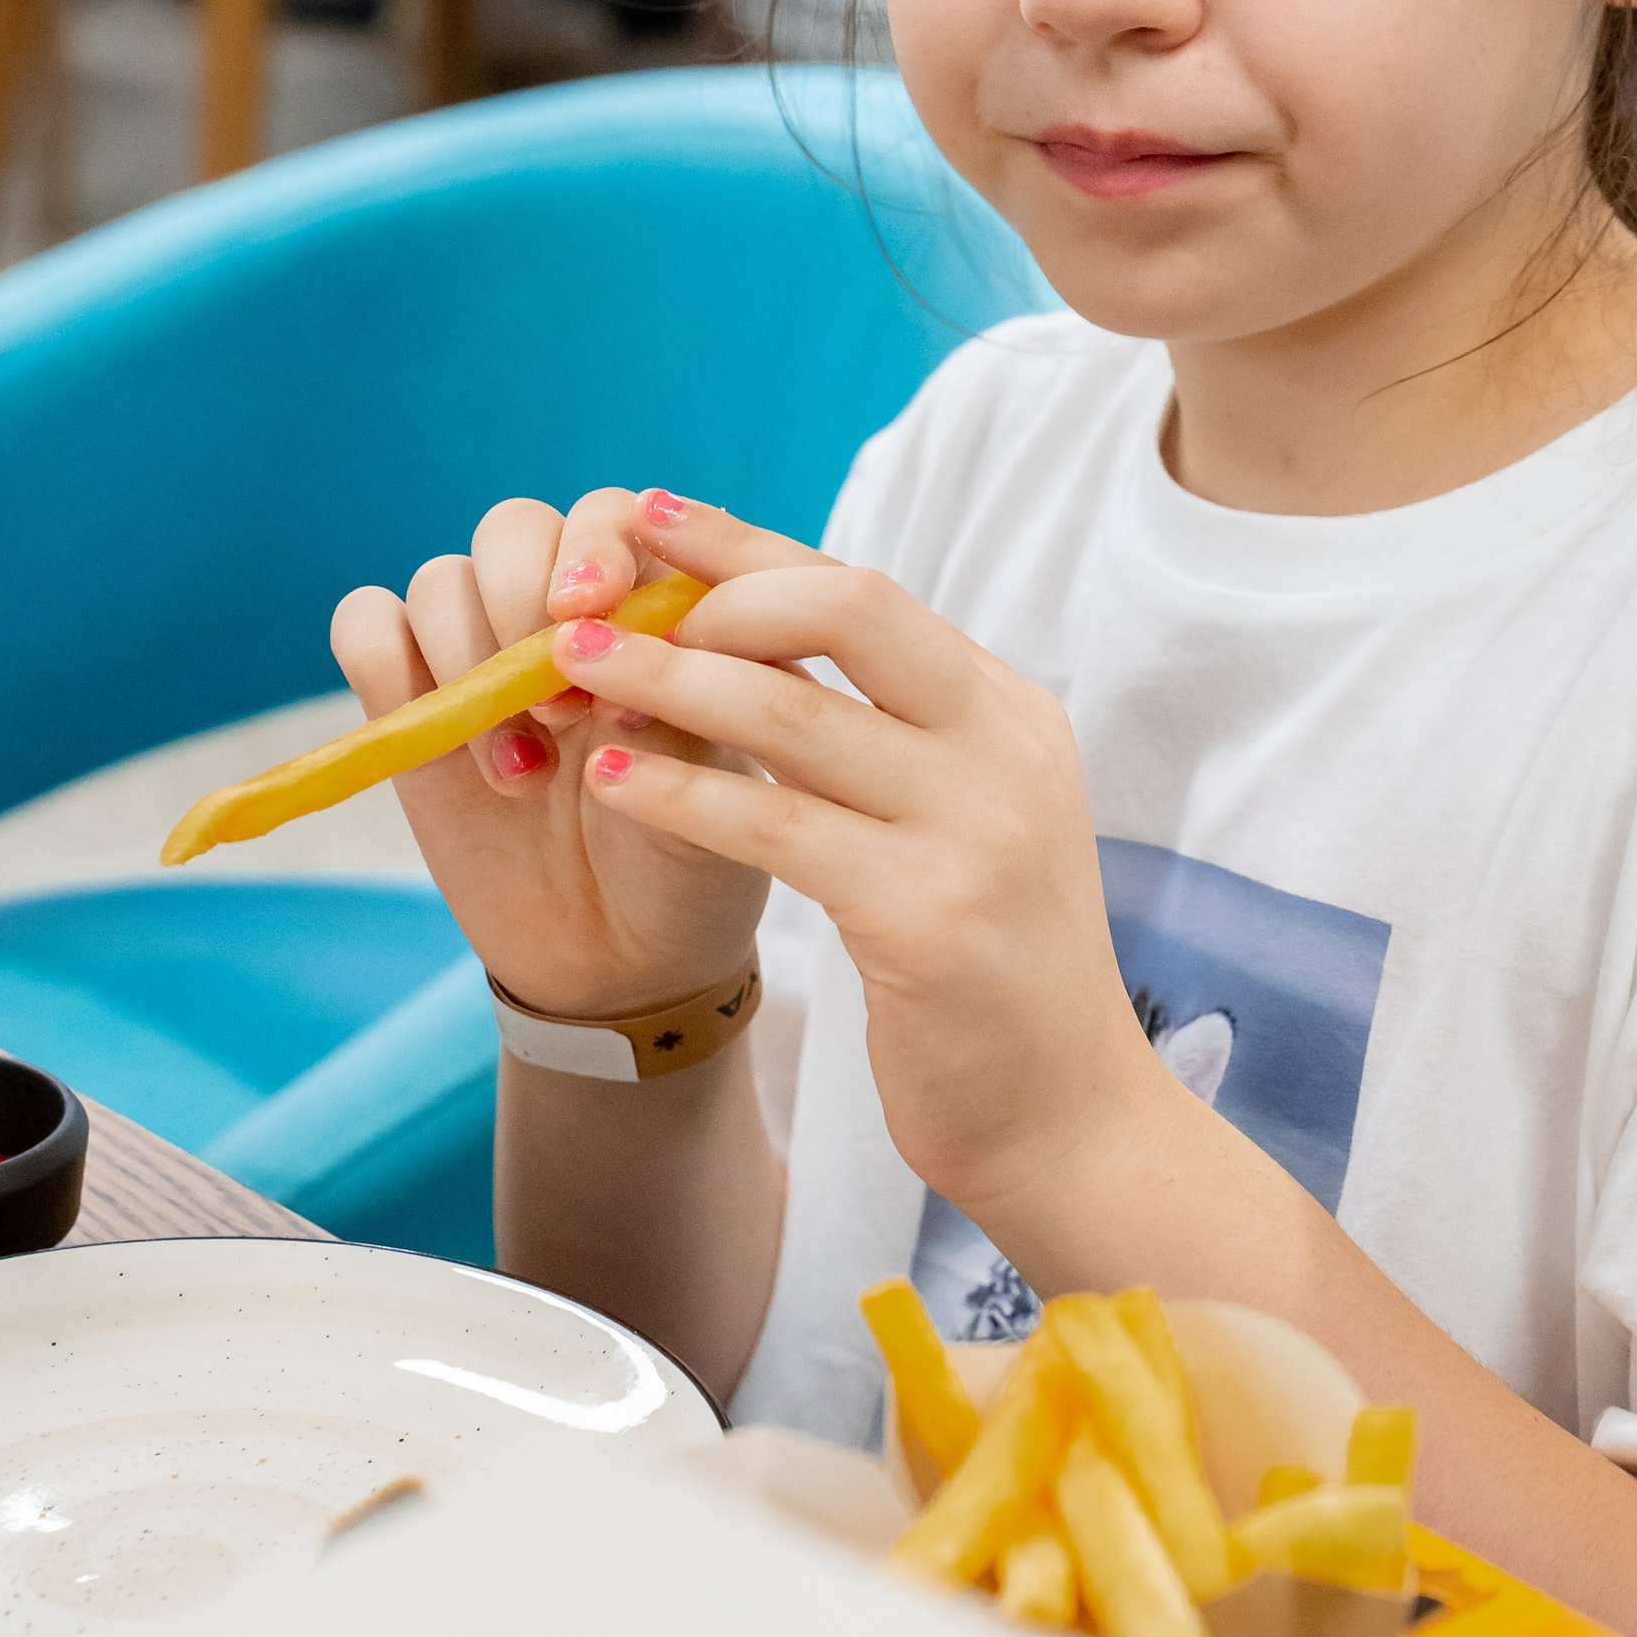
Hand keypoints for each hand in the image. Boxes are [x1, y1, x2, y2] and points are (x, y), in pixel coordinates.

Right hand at [330, 490, 766, 1019]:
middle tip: (558, 703)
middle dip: (522, 599)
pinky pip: (367, 627)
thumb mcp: (715, 789)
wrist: (620, 964)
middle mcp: (564, 615)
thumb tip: (610, 636)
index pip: (615, 515)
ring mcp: (481, 656)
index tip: (591, 609)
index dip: (596, 546)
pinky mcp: (411, 705)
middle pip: (513, 527)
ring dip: (468, 660)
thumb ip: (677, 699)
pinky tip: (442, 749)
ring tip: (525, 771)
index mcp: (653, 607)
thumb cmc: (689, 863)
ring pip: (439, 578)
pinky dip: (387, 665)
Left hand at [533, 493, 1164, 1221]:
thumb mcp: (957, 824)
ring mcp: (976, 828)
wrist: (1068, 1120)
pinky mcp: (928, 916)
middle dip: (711, 587)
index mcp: (1007, 713)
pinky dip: (684, 793)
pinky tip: (614, 781)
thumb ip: (884, 738)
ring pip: (794, 713)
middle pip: (846, 608)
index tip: (650, 517)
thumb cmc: (986, 974)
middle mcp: (1003, 748)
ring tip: (568, 666)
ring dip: (666, 678)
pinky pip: (777, 827)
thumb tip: (749, 643)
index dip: (748, 546)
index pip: (863, 591)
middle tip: (600, 593)